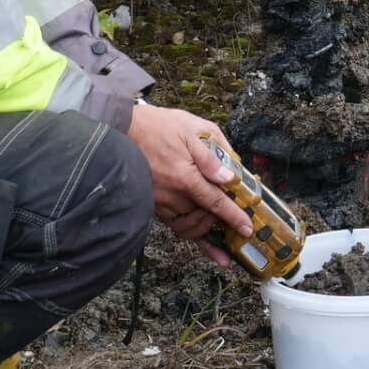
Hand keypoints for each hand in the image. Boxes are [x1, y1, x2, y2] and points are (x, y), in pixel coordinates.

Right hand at [126, 105, 253, 266]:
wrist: (122, 129)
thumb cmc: (157, 127)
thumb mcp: (189, 131)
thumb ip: (211, 156)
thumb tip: (229, 177)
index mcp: (185, 177)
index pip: (216, 203)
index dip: (233, 217)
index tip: (246, 228)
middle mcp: (172, 196)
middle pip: (204, 218)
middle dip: (221, 220)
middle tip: (233, 214)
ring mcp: (160, 203)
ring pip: (189, 227)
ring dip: (205, 227)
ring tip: (216, 219)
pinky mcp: (153, 206)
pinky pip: (175, 226)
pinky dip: (191, 234)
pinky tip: (204, 242)